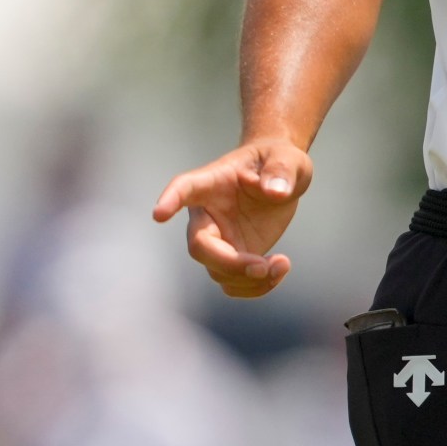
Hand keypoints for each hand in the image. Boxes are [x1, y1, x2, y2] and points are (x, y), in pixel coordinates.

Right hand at [151, 139, 313, 296]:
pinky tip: (279, 270)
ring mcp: (219, 239)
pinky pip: (234, 284)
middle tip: (262, 265)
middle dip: (229, 263)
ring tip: (282, 264)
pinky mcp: (234, 257)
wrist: (281, 177)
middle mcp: (208, 215)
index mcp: (212, 182)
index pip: (184, 188)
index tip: (159, 214)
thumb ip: (281, 170)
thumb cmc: (277, 161)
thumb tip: (276, 191)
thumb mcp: (287, 158)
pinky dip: (257, 287)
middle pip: (200, 246)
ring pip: (217, 272)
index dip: (170, 200)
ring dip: (250, 279)